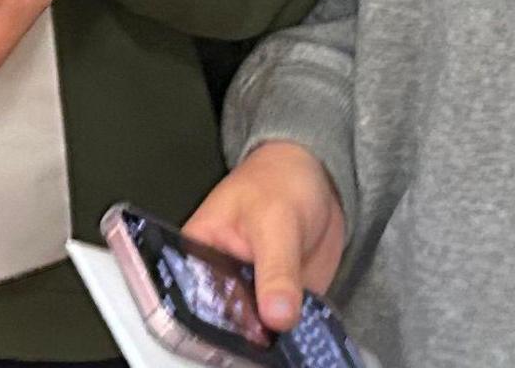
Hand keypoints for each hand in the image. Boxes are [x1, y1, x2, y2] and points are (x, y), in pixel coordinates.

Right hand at [183, 141, 347, 331]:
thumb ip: (277, 270)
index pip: (194, 294)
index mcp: (198, 250)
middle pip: (223, 317)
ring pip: (253, 327)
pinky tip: (300, 330)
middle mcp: (219, 275)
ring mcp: (251, 291)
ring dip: (270, 335)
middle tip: (266, 328)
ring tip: (284, 327)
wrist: (320, 180)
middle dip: (245, 330)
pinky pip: (282, 327)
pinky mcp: (278, 301)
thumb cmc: (280, 182)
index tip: (238, 325)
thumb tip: (277, 315)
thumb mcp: (275, 221)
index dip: (212, 316)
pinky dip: (292, 332)